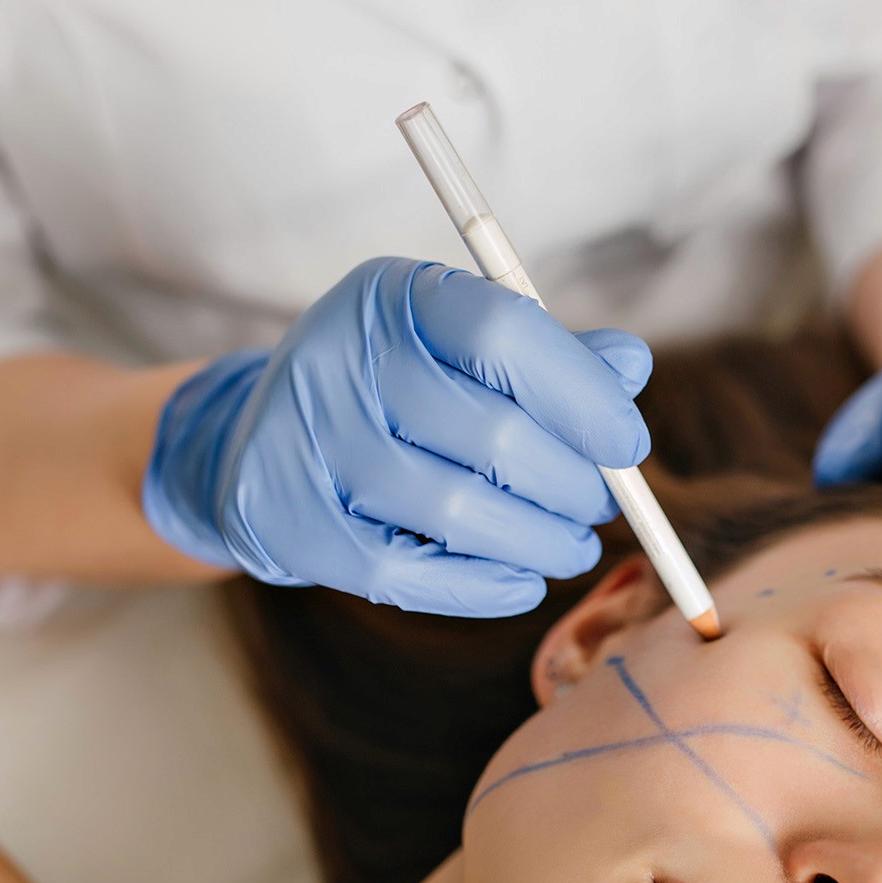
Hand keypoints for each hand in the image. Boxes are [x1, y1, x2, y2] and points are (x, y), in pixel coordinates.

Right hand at [143, 256, 651, 615]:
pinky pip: (403, 572)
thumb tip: (629, 368)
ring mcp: (304, 440)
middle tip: (598, 507)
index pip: (506, 332)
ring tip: (571, 549)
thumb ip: (547, 358)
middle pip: (493, 432)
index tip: (626, 446)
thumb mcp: (459, 353)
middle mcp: (338, 355)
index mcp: (394, 296)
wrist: (252, 444)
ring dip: (538, 543)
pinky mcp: (284, 518)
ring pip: (456, 509)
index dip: (583, 395)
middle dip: (571, 484)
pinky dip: (479, 586)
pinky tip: (519, 582)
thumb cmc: (389, 395)